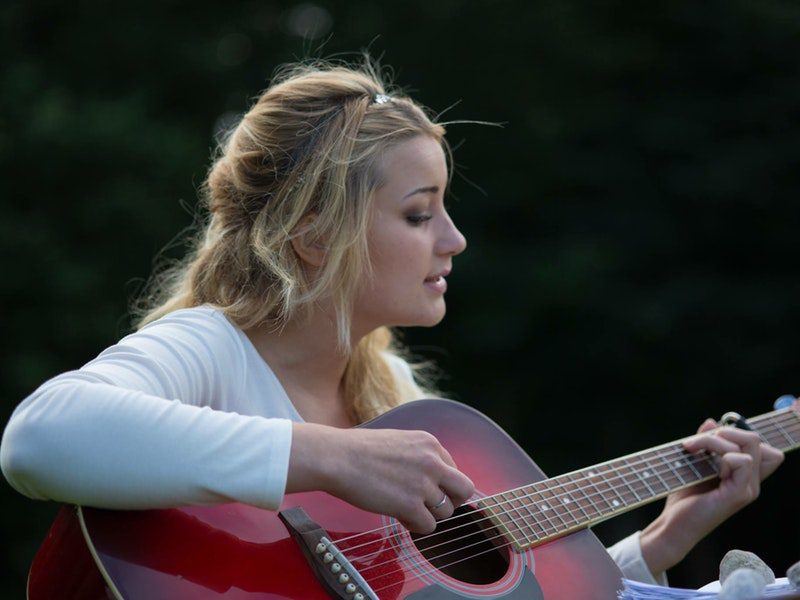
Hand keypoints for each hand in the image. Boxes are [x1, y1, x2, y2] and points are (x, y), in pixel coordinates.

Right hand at [287, 423, 474, 533]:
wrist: (336, 457)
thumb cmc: (357, 451)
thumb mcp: (397, 441)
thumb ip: (418, 456)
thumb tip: (430, 479)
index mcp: (429, 443)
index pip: (454, 469)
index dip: (440, 484)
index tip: (423, 489)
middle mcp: (432, 461)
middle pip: (464, 490)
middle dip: (450, 501)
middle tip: (429, 505)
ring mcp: (424, 484)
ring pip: (446, 511)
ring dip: (428, 515)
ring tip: (405, 509)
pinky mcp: (411, 505)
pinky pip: (429, 527)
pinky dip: (416, 527)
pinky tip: (400, 517)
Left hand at [640, 412, 787, 573]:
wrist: (673, 525)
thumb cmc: (683, 498)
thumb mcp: (693, 463)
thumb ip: (705, 442)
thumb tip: (711, 421)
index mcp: (743, 475)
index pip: (763, 447)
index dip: (737, 432)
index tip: (708, 437)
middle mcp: (750, 481)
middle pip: (755, 439)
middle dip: (724, 430)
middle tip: (696, 441)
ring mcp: (747, 489)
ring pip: (748, 444)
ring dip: (715, 439)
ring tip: (691, 448)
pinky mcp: (738, 494)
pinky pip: (743, 461)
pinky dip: (720, 454)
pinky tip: (703, 464)